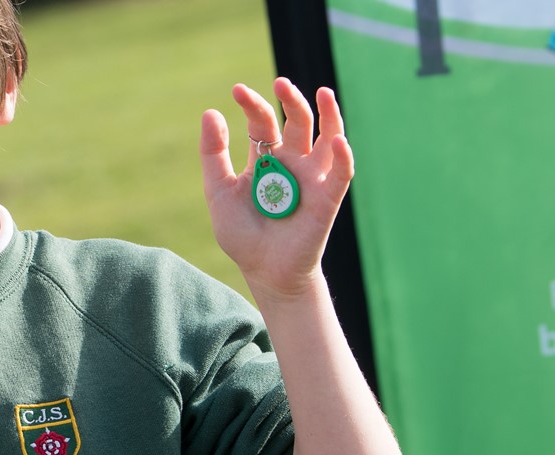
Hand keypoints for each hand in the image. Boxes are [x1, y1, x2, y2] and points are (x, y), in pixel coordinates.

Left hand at [198, 77, 353, 301]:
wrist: (264, 271)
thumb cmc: (242, 234)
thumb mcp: (218, 191)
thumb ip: (213, 153)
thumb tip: (211, 112)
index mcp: (265, 158)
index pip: (262, 122)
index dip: (253, 104)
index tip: (237, 91)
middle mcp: (292, 161)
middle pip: (296, 122)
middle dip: (290, 99)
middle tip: (279, 82)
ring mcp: (312, 177)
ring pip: (327, 137)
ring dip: (328, 114)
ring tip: (321, 92)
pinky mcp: (328, 197)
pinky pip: (341, 172)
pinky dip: (342, 156)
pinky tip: (338, 141)